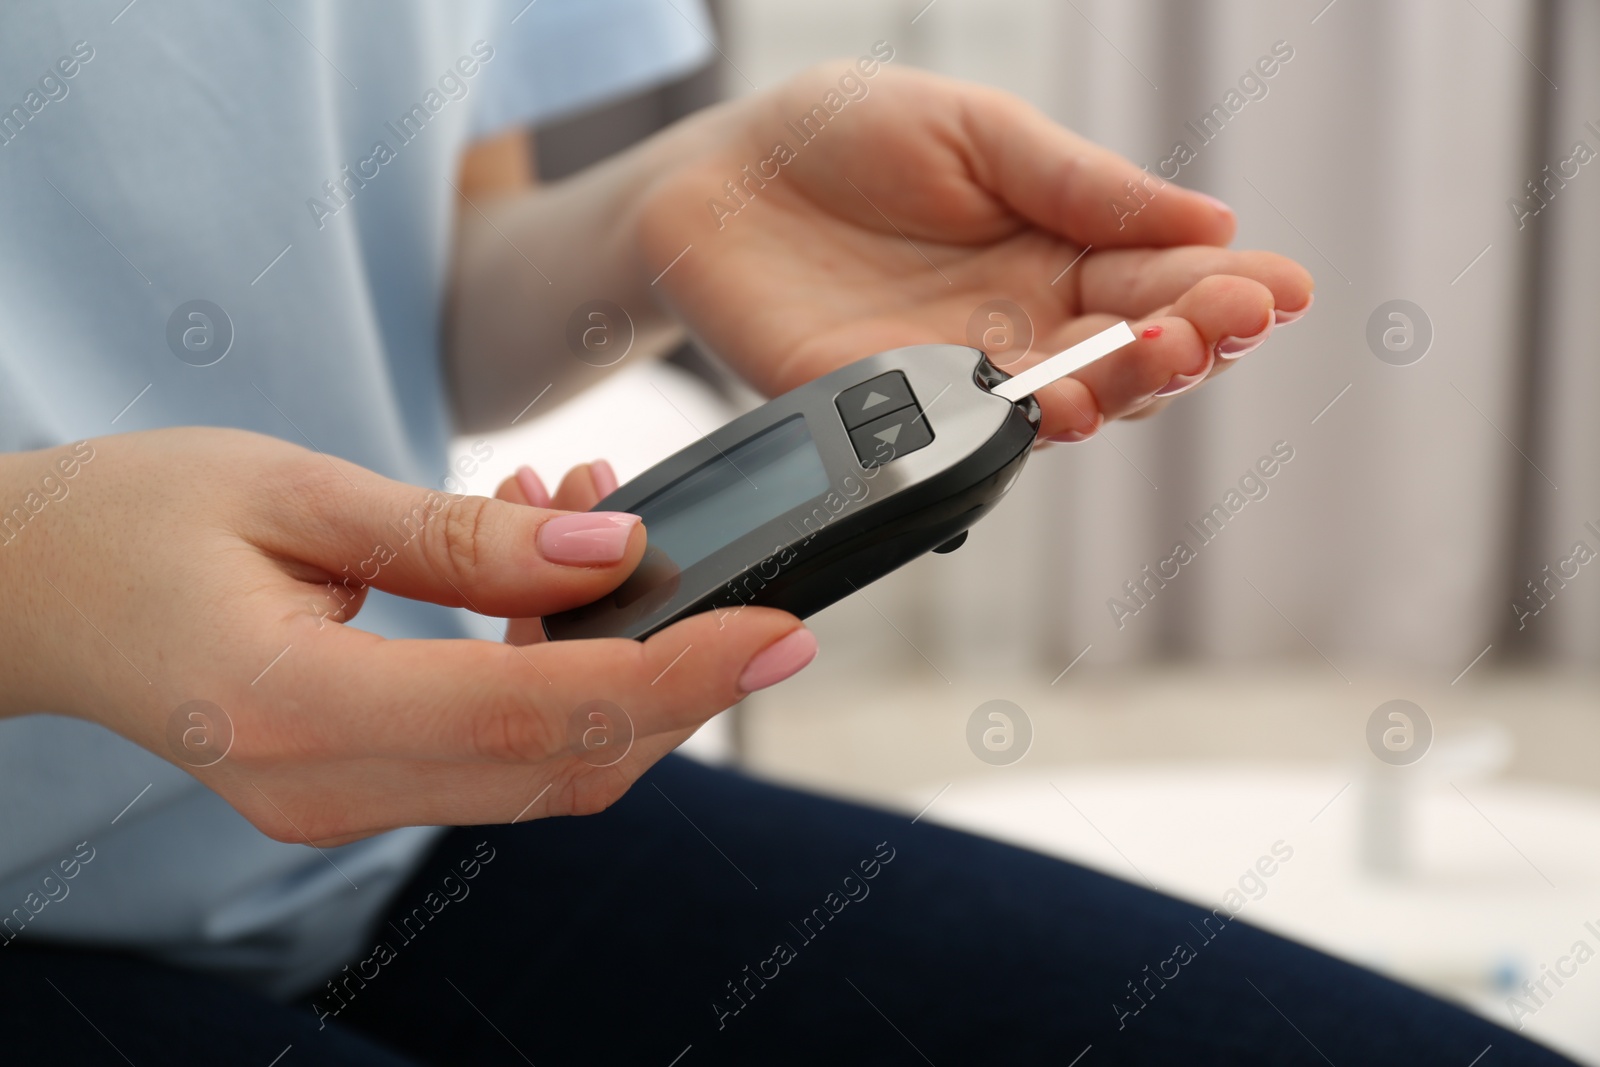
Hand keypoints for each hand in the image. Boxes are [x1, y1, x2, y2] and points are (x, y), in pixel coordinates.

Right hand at [0, 430, 814, 844]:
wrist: (36, 591)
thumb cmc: (133, 521)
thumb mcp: (294, 491)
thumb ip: (461, 537)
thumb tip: (613, 548)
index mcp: (294, 711)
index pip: (535, 721)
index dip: (676, 678)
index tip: (780, 630)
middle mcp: (326, 789)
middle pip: (566, 769)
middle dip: (682, 681)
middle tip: (744, 579)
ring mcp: (342, 806)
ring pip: (549, 774)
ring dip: (620, 667)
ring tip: (601, 521)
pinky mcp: (362, 788)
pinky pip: (501, 756)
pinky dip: (561, 677)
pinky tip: (551, 574)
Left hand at [638, 62, 1313, 438]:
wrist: (718, 175)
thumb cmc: (848, 139)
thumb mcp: (978, 131)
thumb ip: (1080, 184)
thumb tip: (1211, 219)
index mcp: (1057, 253)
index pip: (1158, 281)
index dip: (1222, 289)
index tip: (1280, 286)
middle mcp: (1019, 329)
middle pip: (1125, 358)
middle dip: (1187, 342)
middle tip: (1226, 320)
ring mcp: (953, 376)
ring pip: (1058, 405)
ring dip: (1116, 387)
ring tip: (1157, 353)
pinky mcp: (877, 409)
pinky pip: (953, 430)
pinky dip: (1008, 425)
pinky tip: (1056, 405)